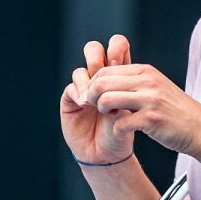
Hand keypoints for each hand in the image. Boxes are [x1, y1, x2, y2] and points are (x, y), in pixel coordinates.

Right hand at [59, 35, 134, 163]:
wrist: (109, 154)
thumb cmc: (124, 130)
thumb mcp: (130, 108)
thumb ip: (124, 88)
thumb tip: (118, 69)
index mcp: (118, 73)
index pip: (116, 46)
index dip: (116, 47)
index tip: (119, 61)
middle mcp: (99, 78)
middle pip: (93, 49)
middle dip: (97, 57)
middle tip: (104, 73)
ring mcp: (83, 88)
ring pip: (80, 70)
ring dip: (88, 81)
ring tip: (95, 100)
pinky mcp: (70, 100)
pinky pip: (71, 88)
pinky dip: (78, 93)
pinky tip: (85, 104)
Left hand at [85, 59, 200, 156]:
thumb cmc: (175, 111)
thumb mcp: (156, 87)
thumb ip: (134, 82)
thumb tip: (104, 81)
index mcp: (145, 71)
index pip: (105, 70)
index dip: (93, 85)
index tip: (95, 98)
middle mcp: (147, 82)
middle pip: (101, 82)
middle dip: (91, 97)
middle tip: (98, 109)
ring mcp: (150, 100)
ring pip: (106, 100)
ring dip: (102, 112)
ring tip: (112, 117)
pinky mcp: (152, 119)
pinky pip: (120, 123)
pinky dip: (117, 130)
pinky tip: (124, 132)